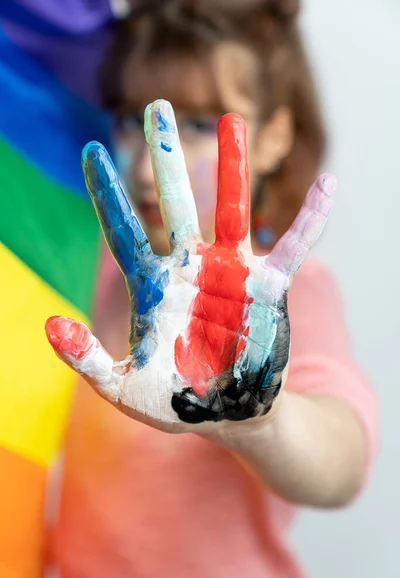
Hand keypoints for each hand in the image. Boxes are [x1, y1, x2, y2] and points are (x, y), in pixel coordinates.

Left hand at [45, 99, 335, 433]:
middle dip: (164, 155)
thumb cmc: (175, 403)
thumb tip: (49, 324)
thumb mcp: (121, 387)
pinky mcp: (267, 288)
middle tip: (156, 107)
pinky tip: (328, 187)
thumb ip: (85, 358)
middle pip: (174, 202)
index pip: (124, 230)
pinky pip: (292, 246)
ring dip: (232, 166)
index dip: (106, 192)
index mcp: (153, 287)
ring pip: (231, 209)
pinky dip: (310, 218)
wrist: (227, 415)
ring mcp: (230, 274)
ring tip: (232, 120)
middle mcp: (190, 270)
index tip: (89, 150)